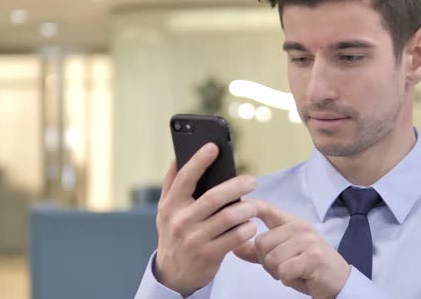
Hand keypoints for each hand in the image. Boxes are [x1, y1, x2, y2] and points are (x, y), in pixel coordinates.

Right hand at [155, 143, 257, 296]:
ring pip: (228, 217)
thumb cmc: (175, 235)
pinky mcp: (208, 255)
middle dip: (237, 186)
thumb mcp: (166, 211)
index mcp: (171, 205)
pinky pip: (235, 237)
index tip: (214, 147)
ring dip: (246, 209)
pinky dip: (247, 229)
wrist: (174, 274)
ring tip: (254, 206)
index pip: (185, 178)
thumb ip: (172, 184)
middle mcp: (180, 221)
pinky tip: (250, 225)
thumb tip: (178, 156)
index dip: (199, 160)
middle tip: (252, 181)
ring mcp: (194, 239)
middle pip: (214, 197)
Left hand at [233, 199, 349, 298]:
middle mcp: (300, 228)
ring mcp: (307, 241)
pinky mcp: (313, 257)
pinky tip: (300, 277)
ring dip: (278, 272)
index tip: (238, 201)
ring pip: (270, 258)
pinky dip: (287, 279)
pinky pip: (283, 270)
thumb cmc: (310, 270)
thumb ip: (260, 253)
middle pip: (261, 243)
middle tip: (285, 268)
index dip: (250, 206)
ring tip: (294, 272)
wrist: (339, 284)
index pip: (267, 209)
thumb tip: (235, 248)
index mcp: (293, 224)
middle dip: (266, 262)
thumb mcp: (283, 258)